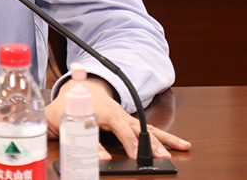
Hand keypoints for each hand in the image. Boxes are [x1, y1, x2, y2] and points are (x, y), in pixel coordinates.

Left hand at [45, 78, 189, 159]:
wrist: (73, 90)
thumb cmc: (67, 107)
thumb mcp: (63, 121)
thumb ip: (79, 138)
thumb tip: (99, 157)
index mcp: (102, 110)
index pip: (117, 128)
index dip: (125, 143)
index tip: (130, 156)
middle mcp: (117, 112)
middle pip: (137, 128)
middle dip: (151, 143)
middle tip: (163, 157)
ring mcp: (124, 116)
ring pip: (147, 128)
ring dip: (164, 139)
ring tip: (183, 146)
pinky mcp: (128, 121)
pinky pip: (147, 129)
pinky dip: (163, 137)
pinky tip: (177, 144)